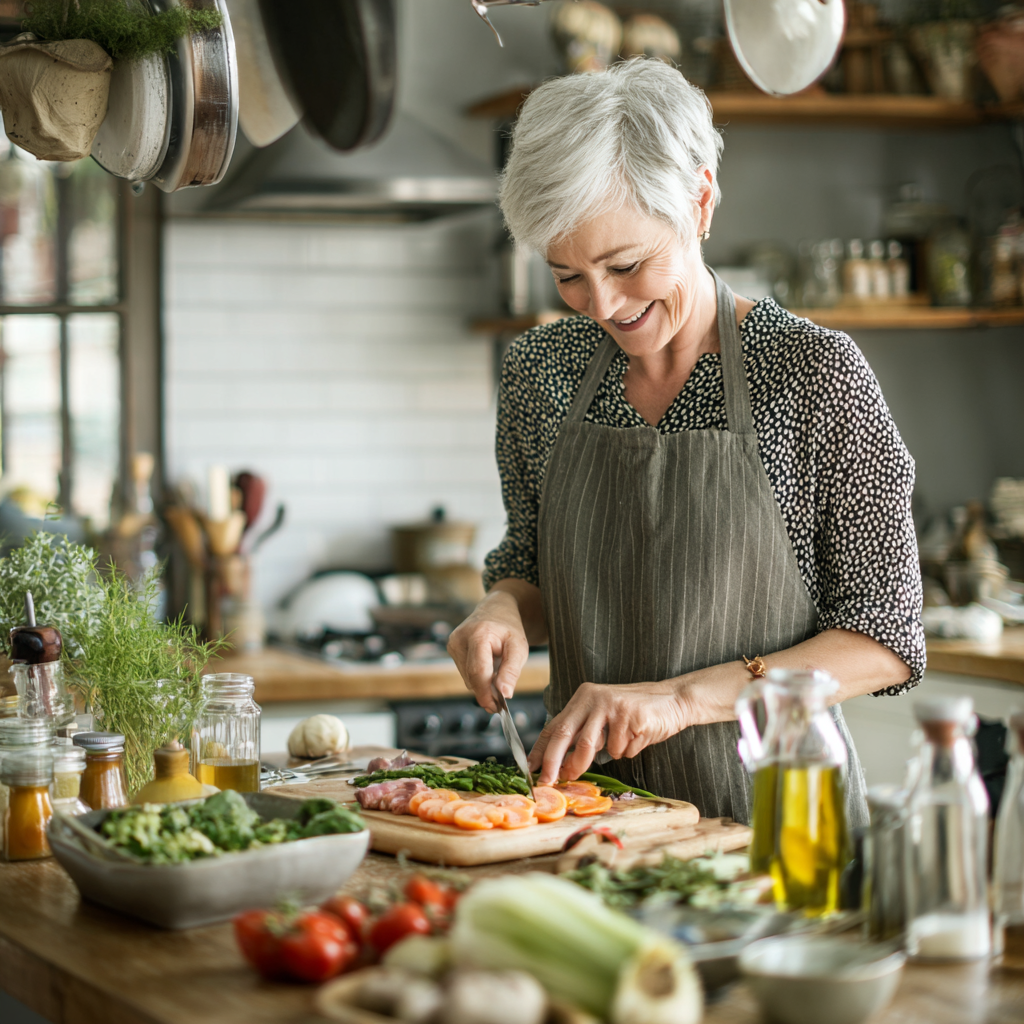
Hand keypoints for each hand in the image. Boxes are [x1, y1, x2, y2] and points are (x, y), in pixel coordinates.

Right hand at [447, 589, 530, 712]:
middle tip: (501, 702)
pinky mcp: (451, 648)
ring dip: (482, 684)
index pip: (478, 671)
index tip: (496, 708)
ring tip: (497, 676)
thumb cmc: (508, 628)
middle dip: (486, 693)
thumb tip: (505, 694)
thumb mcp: (519, 647)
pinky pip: (464, 672)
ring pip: (467, 677)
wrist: (496, 610)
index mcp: (478, 634)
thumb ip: (511, 670)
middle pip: (471, 677)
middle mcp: (460, 638)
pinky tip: (488, 669)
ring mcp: (453, 643)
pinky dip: (477, 677)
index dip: (486, 693)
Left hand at [528, 679, 692, 784]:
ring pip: (593, 746)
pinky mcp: (633, 718)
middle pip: (565, 733)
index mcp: (584, 696)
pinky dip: (628, 751)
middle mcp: (595, 698)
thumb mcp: (604, 719)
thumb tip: (559, 765)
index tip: (530, 768)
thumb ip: (583, 735)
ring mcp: (614, 706)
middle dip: (554, 761)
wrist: (673, 700)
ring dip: (597, 759)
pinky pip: (621, 749)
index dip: (541, 748)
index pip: (555, 724)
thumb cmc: (635, 713)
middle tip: (548, 782)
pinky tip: (638, 736)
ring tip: (614, 749)